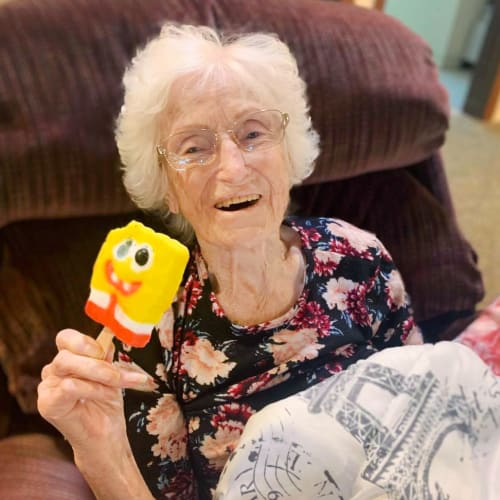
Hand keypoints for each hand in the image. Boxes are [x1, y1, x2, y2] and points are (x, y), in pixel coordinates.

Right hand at [37, 328, 147, 451]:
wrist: (106, 437)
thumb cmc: (106, 405)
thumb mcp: (110, 374)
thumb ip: (105, 356)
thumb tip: (109, 336)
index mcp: (67, 360)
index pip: (66, 338)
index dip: (85, 341)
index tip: (105, 351)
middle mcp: (53, 371)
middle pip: (67, 352)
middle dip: (97, 360)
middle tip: (116, 373)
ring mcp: (47, 387)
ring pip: (67, 364)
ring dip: (99, 373)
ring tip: (117, 384)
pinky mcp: (47, 404)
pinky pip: (69, 386)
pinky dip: (92, 388)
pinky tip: (105, 395)